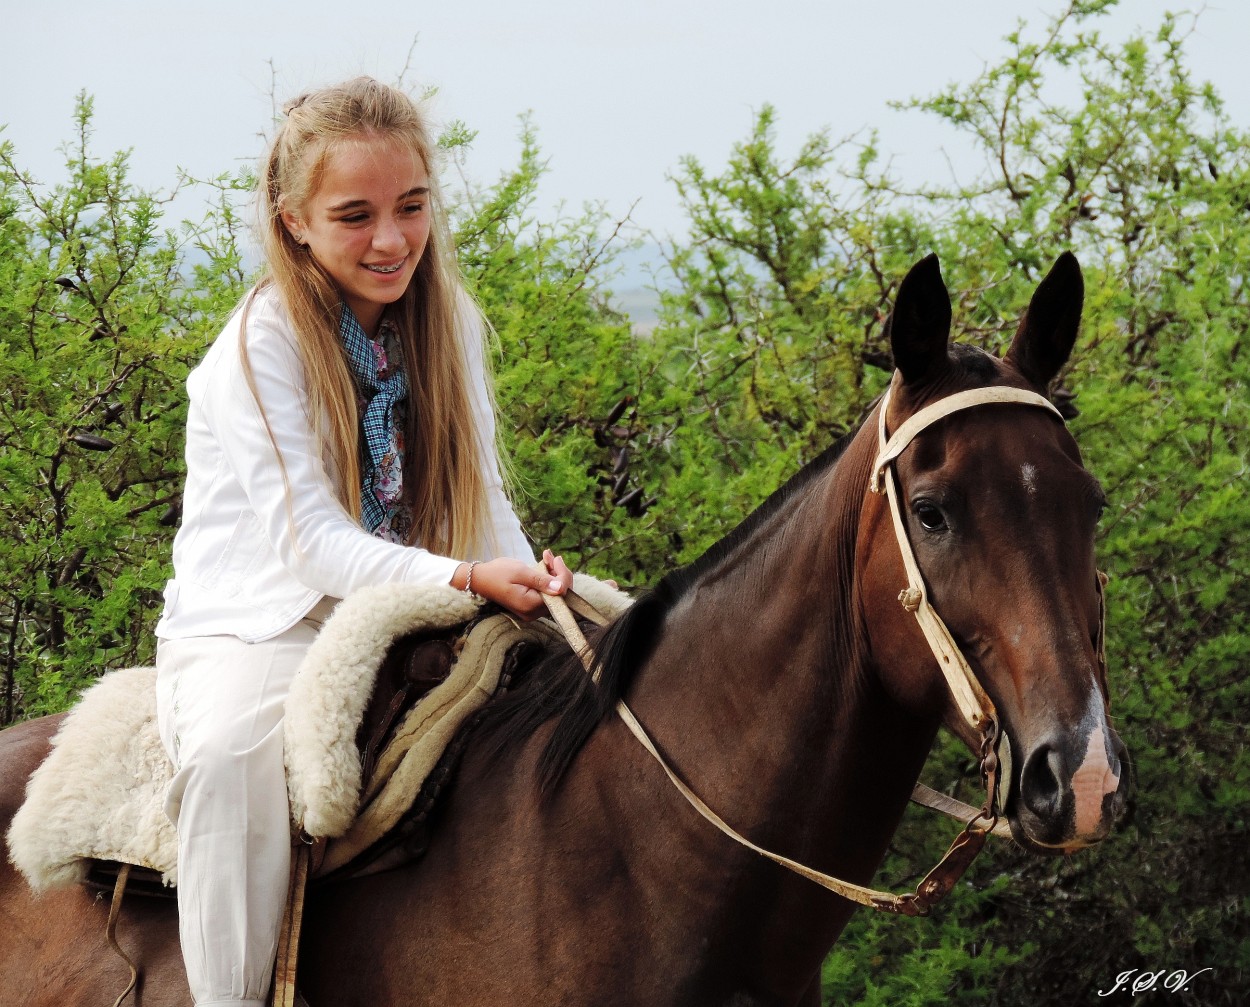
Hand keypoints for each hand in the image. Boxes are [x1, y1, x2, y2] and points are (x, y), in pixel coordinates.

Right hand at [454, 549, 572, 620]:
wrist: (479, 579)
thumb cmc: (497, 573)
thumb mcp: (520, 572)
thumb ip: (541, 580)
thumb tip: (561, 588)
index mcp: (531, 605)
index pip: (560, 593)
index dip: (562, 574)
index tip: (555, 558)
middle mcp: (533, 612)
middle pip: (560, 595)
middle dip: (559, 573)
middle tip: (549, 556)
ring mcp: (532, 611)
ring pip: (554, 593)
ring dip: (554, 575)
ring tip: (546, 558)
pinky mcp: (530, 606)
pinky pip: (546, 594)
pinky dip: (547, 580)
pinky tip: (543, 567)